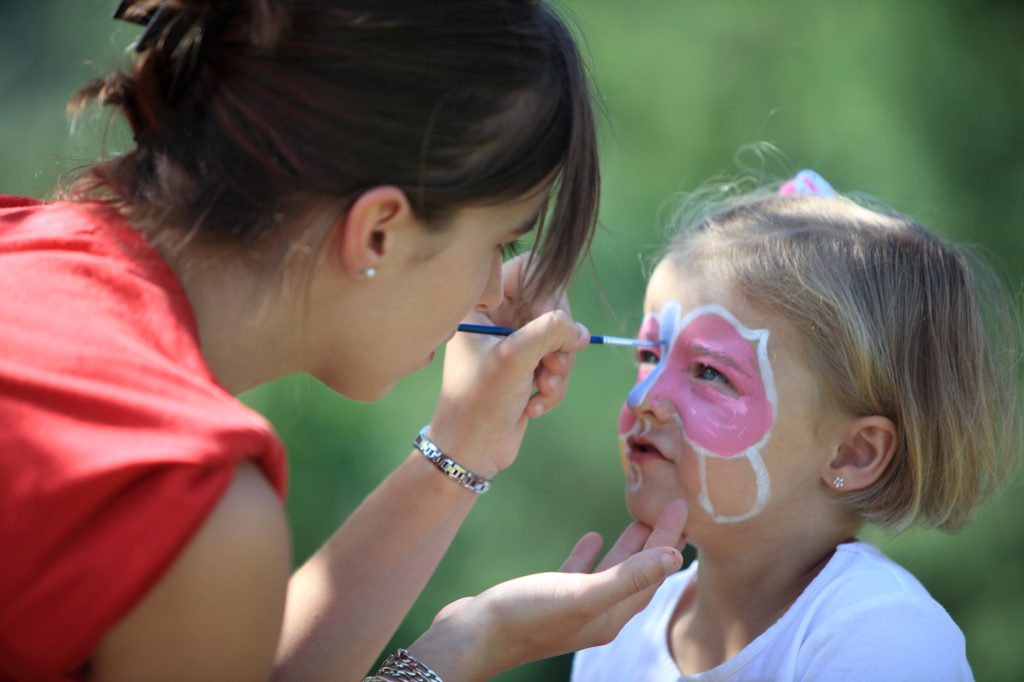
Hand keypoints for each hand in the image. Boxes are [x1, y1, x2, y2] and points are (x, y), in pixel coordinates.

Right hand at [407, 500, 688, 680]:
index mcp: (610, 616)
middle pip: (636, 573)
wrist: (471, 636)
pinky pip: (578, 574)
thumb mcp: (582, 594)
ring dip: (627, 547)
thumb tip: (674, 556)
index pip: (652, 574)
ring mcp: (570, 607)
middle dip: (655, 542)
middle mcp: (596, 615)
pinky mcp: (546, 598)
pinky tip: (591, 535)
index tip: (681, 506)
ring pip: (610, 572)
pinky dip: (589, 554)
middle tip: (669, 506)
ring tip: (639, 518)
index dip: (668, 540)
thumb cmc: (526, 616)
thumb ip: (628, 576)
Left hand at [429, 254, 588, 476]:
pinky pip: (555, 366)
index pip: (525, 271)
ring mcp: (512, 347)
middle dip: (557, 339)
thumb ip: (550, 331)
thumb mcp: (515, 358)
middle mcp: (496, 322)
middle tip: (555, 362)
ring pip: (557, 340)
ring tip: (545, 388)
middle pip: (549, 306)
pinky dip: (552, 386)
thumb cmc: (479, 401)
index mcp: (481, 307)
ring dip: (558, 368)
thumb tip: (580, 330)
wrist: (470, 452)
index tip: (550, 318)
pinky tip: (535, 405)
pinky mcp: (526, 371)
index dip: (546, 290)